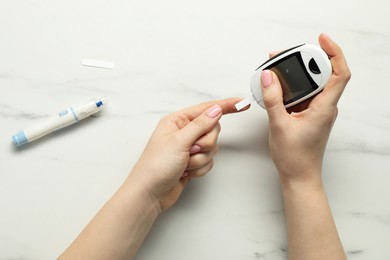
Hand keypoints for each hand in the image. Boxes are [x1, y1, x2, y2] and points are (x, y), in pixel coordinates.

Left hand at [128, 98, 245, 210]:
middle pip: (212, 130)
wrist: (150, 194)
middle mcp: (184, 132)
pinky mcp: (192, 161)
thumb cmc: (156, 166)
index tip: (242, 103)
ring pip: (212, 148)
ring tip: (184, 164)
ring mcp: (188, 148)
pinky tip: (186, 173)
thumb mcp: (179, 141)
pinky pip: (208, 161)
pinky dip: (199, 168)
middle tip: (191, 151)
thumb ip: (200, 125)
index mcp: (177, 121)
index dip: (226, 106)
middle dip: (205, 144)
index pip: (207, 109)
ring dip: (200, 159)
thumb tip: (216, 109)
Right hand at [261, 34, 350, 183]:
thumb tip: (268, 77)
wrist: (299, 176)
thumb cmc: (294, 157)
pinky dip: (293, 88)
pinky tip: (279, 88)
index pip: (339, 74)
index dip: (333, 53)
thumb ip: (273, 99)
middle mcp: (325, 107)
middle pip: (324, 74)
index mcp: (324, 108)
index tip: (321, 41)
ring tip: (278, 70)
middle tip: (287, 55)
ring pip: (312, 85)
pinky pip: (304, 95)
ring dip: (298, 75)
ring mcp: (318, 111)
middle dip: (307, 60)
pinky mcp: (310, 115)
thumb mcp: (279, 125)